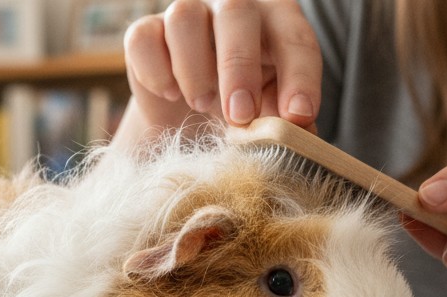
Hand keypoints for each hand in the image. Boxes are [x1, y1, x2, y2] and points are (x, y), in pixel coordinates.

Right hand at [115, 0, 320, 143]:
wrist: (187, 122)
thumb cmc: (241, 111)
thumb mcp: (271, 118)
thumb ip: (289, 123)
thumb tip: (302, 134)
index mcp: (275, 21)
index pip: (295, 36)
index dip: (300, 75)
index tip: (298, 116)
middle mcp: (231, 7)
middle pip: (235, 10)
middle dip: (239, 66)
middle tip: (239, 116)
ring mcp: (185, 15)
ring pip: (184, 17)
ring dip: (194, 68)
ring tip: (201, 104)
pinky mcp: (146, 33)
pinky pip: (144, 40)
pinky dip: (156, 72)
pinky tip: (171, 95)